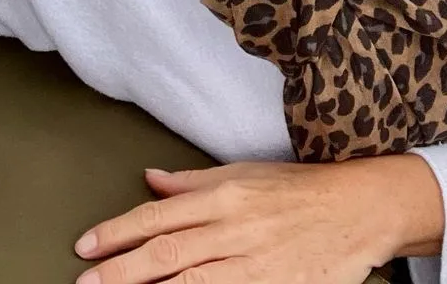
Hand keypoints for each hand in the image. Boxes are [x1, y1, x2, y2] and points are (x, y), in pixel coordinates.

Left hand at [73, 154, 443, 283]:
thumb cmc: (301, 190)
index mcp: (225, 194)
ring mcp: (253, 263)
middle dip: (119, 270)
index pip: (158, 215)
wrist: (361, 209)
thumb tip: (150, 179)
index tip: (86, 246)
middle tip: (85, 281)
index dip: (118, 232)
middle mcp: (234, 228)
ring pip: (189, 282)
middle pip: (165, 252)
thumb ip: (193, 181)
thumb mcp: (245, 173)